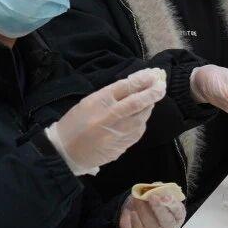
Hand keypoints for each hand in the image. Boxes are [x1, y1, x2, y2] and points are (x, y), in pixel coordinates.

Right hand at [47, 68, 165, 174]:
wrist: (65, 153)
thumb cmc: (74, 124)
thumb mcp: (88, 102)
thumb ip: (110, 95)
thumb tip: (135, 86)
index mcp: (98, 102)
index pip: (125, 87)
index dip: (141, 80)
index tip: (152, 74)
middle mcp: (110, 117)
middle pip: (137, 102)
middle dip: (153, 92)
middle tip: (162, 84)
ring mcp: (118, 133)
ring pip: (141, 117)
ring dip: (149, 106)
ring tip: (153, 97)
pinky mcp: (123, 146)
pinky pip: (138, 131)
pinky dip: (142, 120)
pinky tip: (142, 115)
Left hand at [119, 189, 185, 227]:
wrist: (136, 219)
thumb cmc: (151, 206)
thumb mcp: (156, 196)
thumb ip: (159, 190)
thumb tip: (157, 185)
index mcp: (177, 217)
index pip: (179, 212)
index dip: (173, 204)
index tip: (166, 196)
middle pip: (167, 222)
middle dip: (159, 209)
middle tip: (151, 197)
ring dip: (144, 212)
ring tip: (137, 200)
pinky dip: (136, 221)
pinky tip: (132, 213)